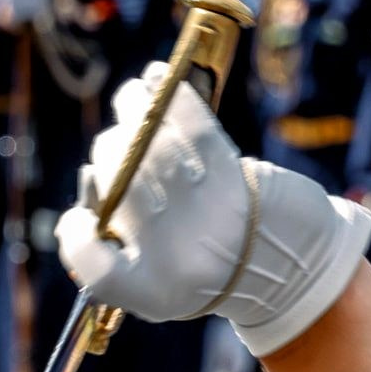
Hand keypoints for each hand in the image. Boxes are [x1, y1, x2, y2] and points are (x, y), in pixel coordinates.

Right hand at [54, 62, 370, 356]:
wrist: (293, 259)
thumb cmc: (216, 259)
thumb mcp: (165, 280)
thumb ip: (123, 249)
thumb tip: (93, 185)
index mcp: (153, 292)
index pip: (92, 265)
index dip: (77, 236)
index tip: (81, 217)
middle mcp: (177, 257)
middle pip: (116, 190)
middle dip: (111, 156)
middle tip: (121, 144)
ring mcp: (205, 217)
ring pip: (145, 148)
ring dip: (133, 110)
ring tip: (135, 97)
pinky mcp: (233, 179)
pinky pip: (190, 125)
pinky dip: (170, 95)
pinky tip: (160, 78)